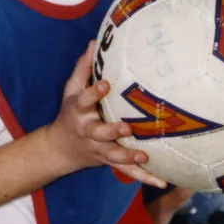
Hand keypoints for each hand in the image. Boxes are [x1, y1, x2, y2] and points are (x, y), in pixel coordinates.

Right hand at [49, 46, 166, 186]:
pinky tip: (162, 182)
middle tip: (127, 128)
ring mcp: (99, 149)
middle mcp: (89, 131)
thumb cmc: (71, 113)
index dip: (94, 92)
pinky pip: (127, 172)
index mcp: (79, 111)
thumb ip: (83, 68)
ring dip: (128, 158)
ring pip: (113, 156)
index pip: (85, 100)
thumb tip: (94, 42)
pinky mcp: (109, 161)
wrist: (61, 149)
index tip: (106, 84)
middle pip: (99, 132)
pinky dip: (144, 177)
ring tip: (144, 156)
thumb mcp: (71, 90)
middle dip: (112, 131)